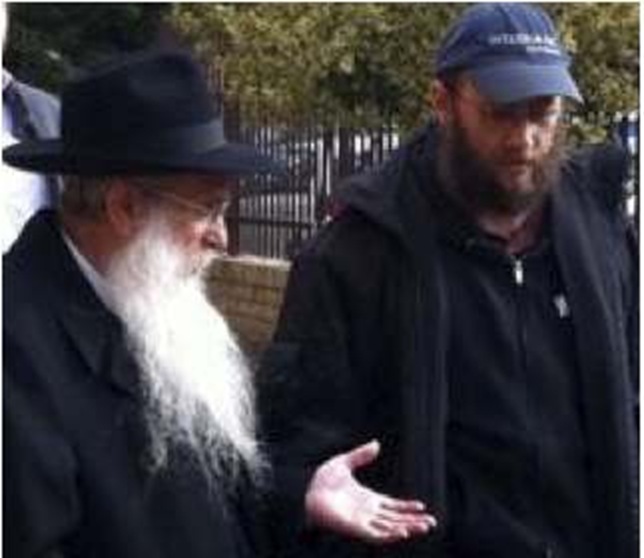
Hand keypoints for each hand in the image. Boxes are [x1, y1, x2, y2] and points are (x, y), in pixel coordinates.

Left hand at [305, 439, 436, 543]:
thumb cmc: (322, 481)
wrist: (309, 492)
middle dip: (415, 522)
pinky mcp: (356, 529)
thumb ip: (361, 455)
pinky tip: (403, 532)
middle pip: (397, 520)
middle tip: (433, 523)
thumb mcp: (344, 463)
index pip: (393, 506)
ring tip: (425, 527)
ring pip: (391, 529)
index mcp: (368, 499)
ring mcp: (363, 522)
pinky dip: (390, 535)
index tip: (423, 507)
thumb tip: (376, 444)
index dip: (407, 508)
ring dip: (408, 528)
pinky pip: (376, 535)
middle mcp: (369, 513)